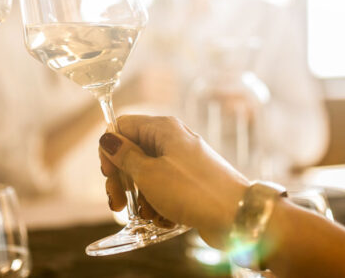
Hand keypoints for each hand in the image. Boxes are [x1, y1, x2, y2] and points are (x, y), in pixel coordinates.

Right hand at [99, 115, 248, 247]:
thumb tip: (107, 139)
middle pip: (132, 152)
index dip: (110, 149)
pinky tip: (164, 218)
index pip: (122, 126)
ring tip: (149, 214)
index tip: (108, 174)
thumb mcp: (149, 174)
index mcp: (162, 128)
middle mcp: (173, 139)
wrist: (237, 215)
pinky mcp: (190, 180)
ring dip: (141, 197)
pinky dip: (159, 203)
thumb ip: (124, 156)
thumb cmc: (193, 190)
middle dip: (122, 180)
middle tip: (118, 203)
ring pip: (147, 173)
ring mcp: (183, 160)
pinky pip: (164, 187)